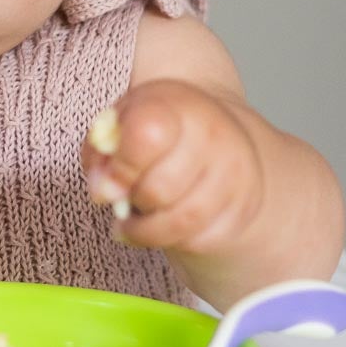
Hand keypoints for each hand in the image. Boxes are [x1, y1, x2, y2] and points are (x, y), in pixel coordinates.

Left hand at [81, 79, 264, 254]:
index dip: (121, 165)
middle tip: (126, 196)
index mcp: (176, 105)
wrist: (218, 140)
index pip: (147, 135)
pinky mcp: (244, 207)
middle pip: (159, 189)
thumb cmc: (159, 132)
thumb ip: (101, 153)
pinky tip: (164, 226)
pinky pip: (200, 240)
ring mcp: (234, 172)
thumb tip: (102, 192)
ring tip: (134, 222)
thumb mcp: (121, 125)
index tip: (107, 179)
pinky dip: (173, 241)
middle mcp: (213, 134)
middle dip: (132, 200)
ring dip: (147, 230)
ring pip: (181, 222)